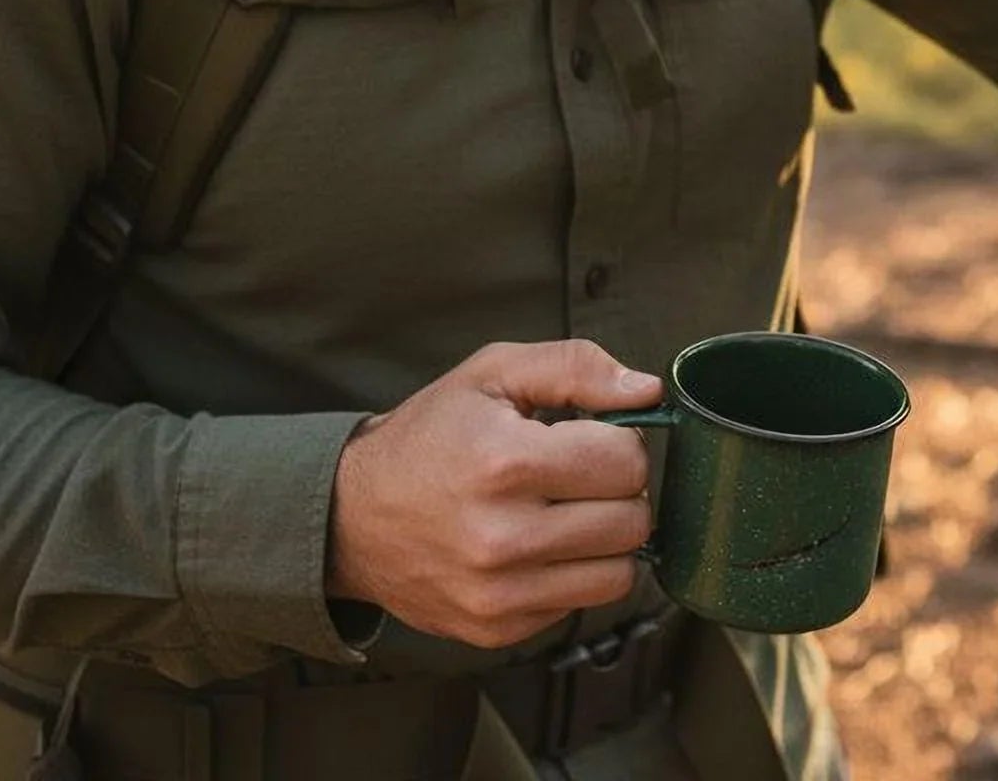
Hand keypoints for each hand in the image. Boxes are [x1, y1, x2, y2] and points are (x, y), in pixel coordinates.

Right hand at [327, 339, 660, 649]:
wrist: (350, 515)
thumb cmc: (431, 435)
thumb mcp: (494, 373)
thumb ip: (578, 367)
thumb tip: (647, 391)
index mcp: (506, 463)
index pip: (626, 462)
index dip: (621, 440)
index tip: (592, 436)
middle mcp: (502, 537)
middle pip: (632, 522)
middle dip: (620, 490)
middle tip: (582, 474)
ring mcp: (498, 594)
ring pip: (618, 574)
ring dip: (607, 538)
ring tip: (570, 510)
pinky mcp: (495, 631)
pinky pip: (579, 605)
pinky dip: (573, 574)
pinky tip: (540, 545)